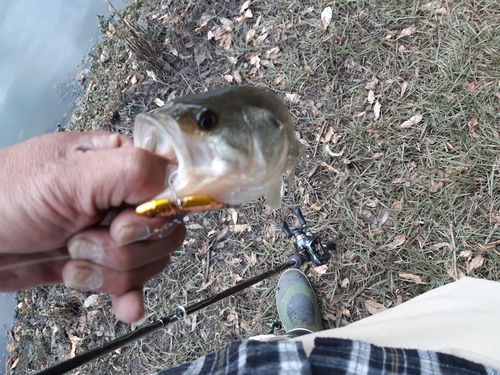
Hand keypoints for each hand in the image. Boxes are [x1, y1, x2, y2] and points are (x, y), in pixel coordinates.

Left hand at [0, 131, 185, 322]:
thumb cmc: (5, 197)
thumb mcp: (68, 176)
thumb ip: (130, 170)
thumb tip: (179, 179)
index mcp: (121, 163)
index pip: (171, 190)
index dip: (154, 217)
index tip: (120, 228)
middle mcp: (122, 198)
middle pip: (164, 233)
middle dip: (123, 250)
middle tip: (82, 241)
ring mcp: (112, 234)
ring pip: (148, 262)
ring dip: (109, 272)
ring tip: (71, 260)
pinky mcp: (101, 264)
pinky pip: (134, 284)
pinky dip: (129, 296)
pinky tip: (125, 304)